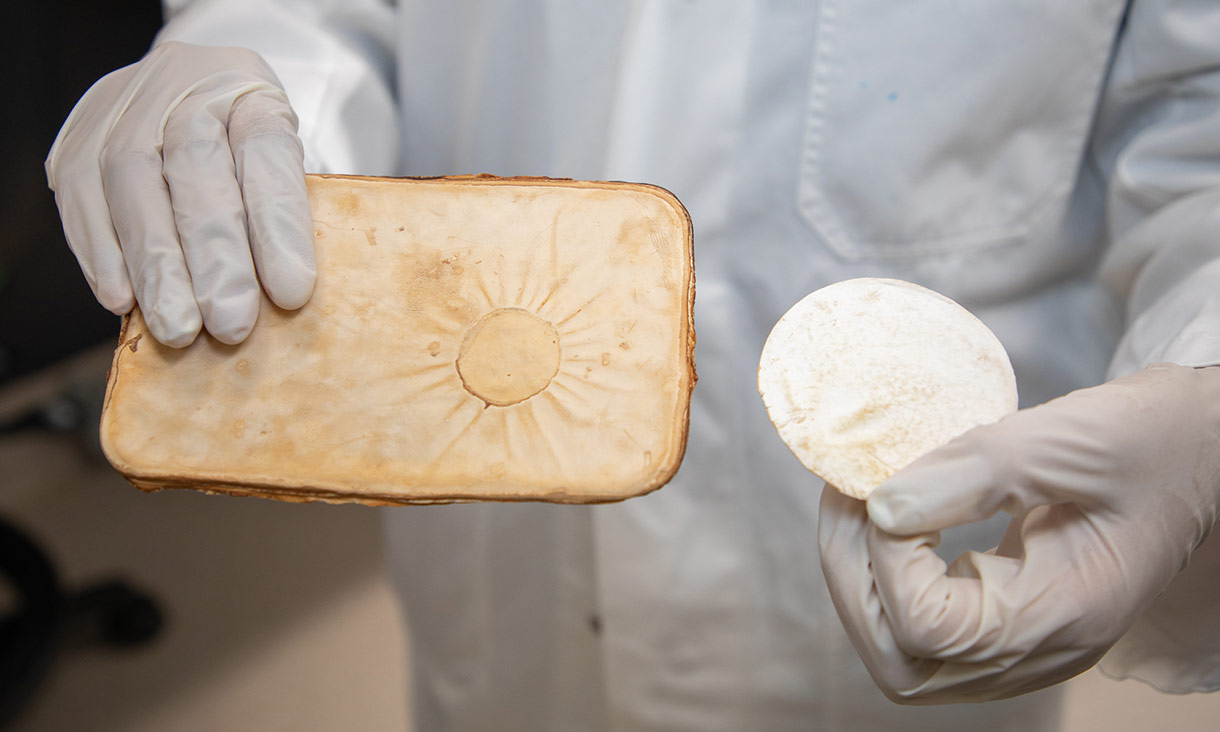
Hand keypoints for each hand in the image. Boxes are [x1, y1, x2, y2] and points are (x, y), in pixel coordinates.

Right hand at [45, 41, 313, 346]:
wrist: (188, 95)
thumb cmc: (244, 150)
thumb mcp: (284, 164)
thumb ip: (284, 216)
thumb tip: (286, 297)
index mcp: (251, 91)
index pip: (267, 148)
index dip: (279, 222)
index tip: (292, 291)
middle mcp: (183, 85)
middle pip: (195, 164)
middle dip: (214, 255)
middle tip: (231, 323)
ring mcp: (122, 106)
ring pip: (130, 180)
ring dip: (154, 265)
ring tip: (178, 328)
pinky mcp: (76, 139)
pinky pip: (80, 195)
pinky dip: (102, 254)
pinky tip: (123, 300)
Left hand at [818, 363, 1219, 702]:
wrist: (1200, 455)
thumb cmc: (1150, 443)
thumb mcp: (1064, 440)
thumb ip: (968, 473)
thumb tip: (879, 505)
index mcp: (1063, 614)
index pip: (931, 626)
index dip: (889, 558)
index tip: (887, 490)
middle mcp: (1040, 651)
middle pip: (902, 663)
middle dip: (853, 580)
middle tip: (843, 501)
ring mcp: (1025, 648)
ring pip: (906, 659)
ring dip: (863, 585)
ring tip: (855, 509)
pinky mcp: (1011, 625)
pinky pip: (929, 634)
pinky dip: (890, 585)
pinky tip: (892, 525)